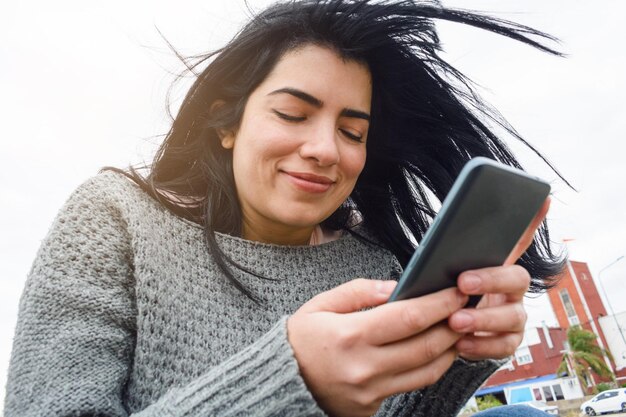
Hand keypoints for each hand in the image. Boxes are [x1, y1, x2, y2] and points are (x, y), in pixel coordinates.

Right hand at [287, 279, 467, 416]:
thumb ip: (359, 292)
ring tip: (457, 329)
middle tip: (466, 308)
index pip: (409, 318)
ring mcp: (370, 392)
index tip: (456, 291)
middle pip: (426, 346)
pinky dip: (429, 367)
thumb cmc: (301, 338)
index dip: (439, 303)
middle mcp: (364, 367)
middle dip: (453, 325)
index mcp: (350, 336)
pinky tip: (434, 351)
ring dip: (449, 349)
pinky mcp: (371, 408)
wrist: (281, 381)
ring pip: (426, 371)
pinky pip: (411, 386)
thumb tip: (397, 287)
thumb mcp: (321, 304)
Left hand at [448, 198, 550, 359]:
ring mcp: (513, 315)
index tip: (543, 198)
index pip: (517, 240)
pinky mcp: (507, 341)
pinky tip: (461, 343)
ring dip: (483, 319)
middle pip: (517, 278)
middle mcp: (511, 288)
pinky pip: (504, 346)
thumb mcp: (440, 273)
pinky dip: (482, 346)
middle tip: (463, 282)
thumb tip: (439, 236)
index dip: (532, 221)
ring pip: (513, 316)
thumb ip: (444, 258)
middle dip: (491, 279)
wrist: (439, 335)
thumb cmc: (442, 296)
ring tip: (455, 321)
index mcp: (497, 265)